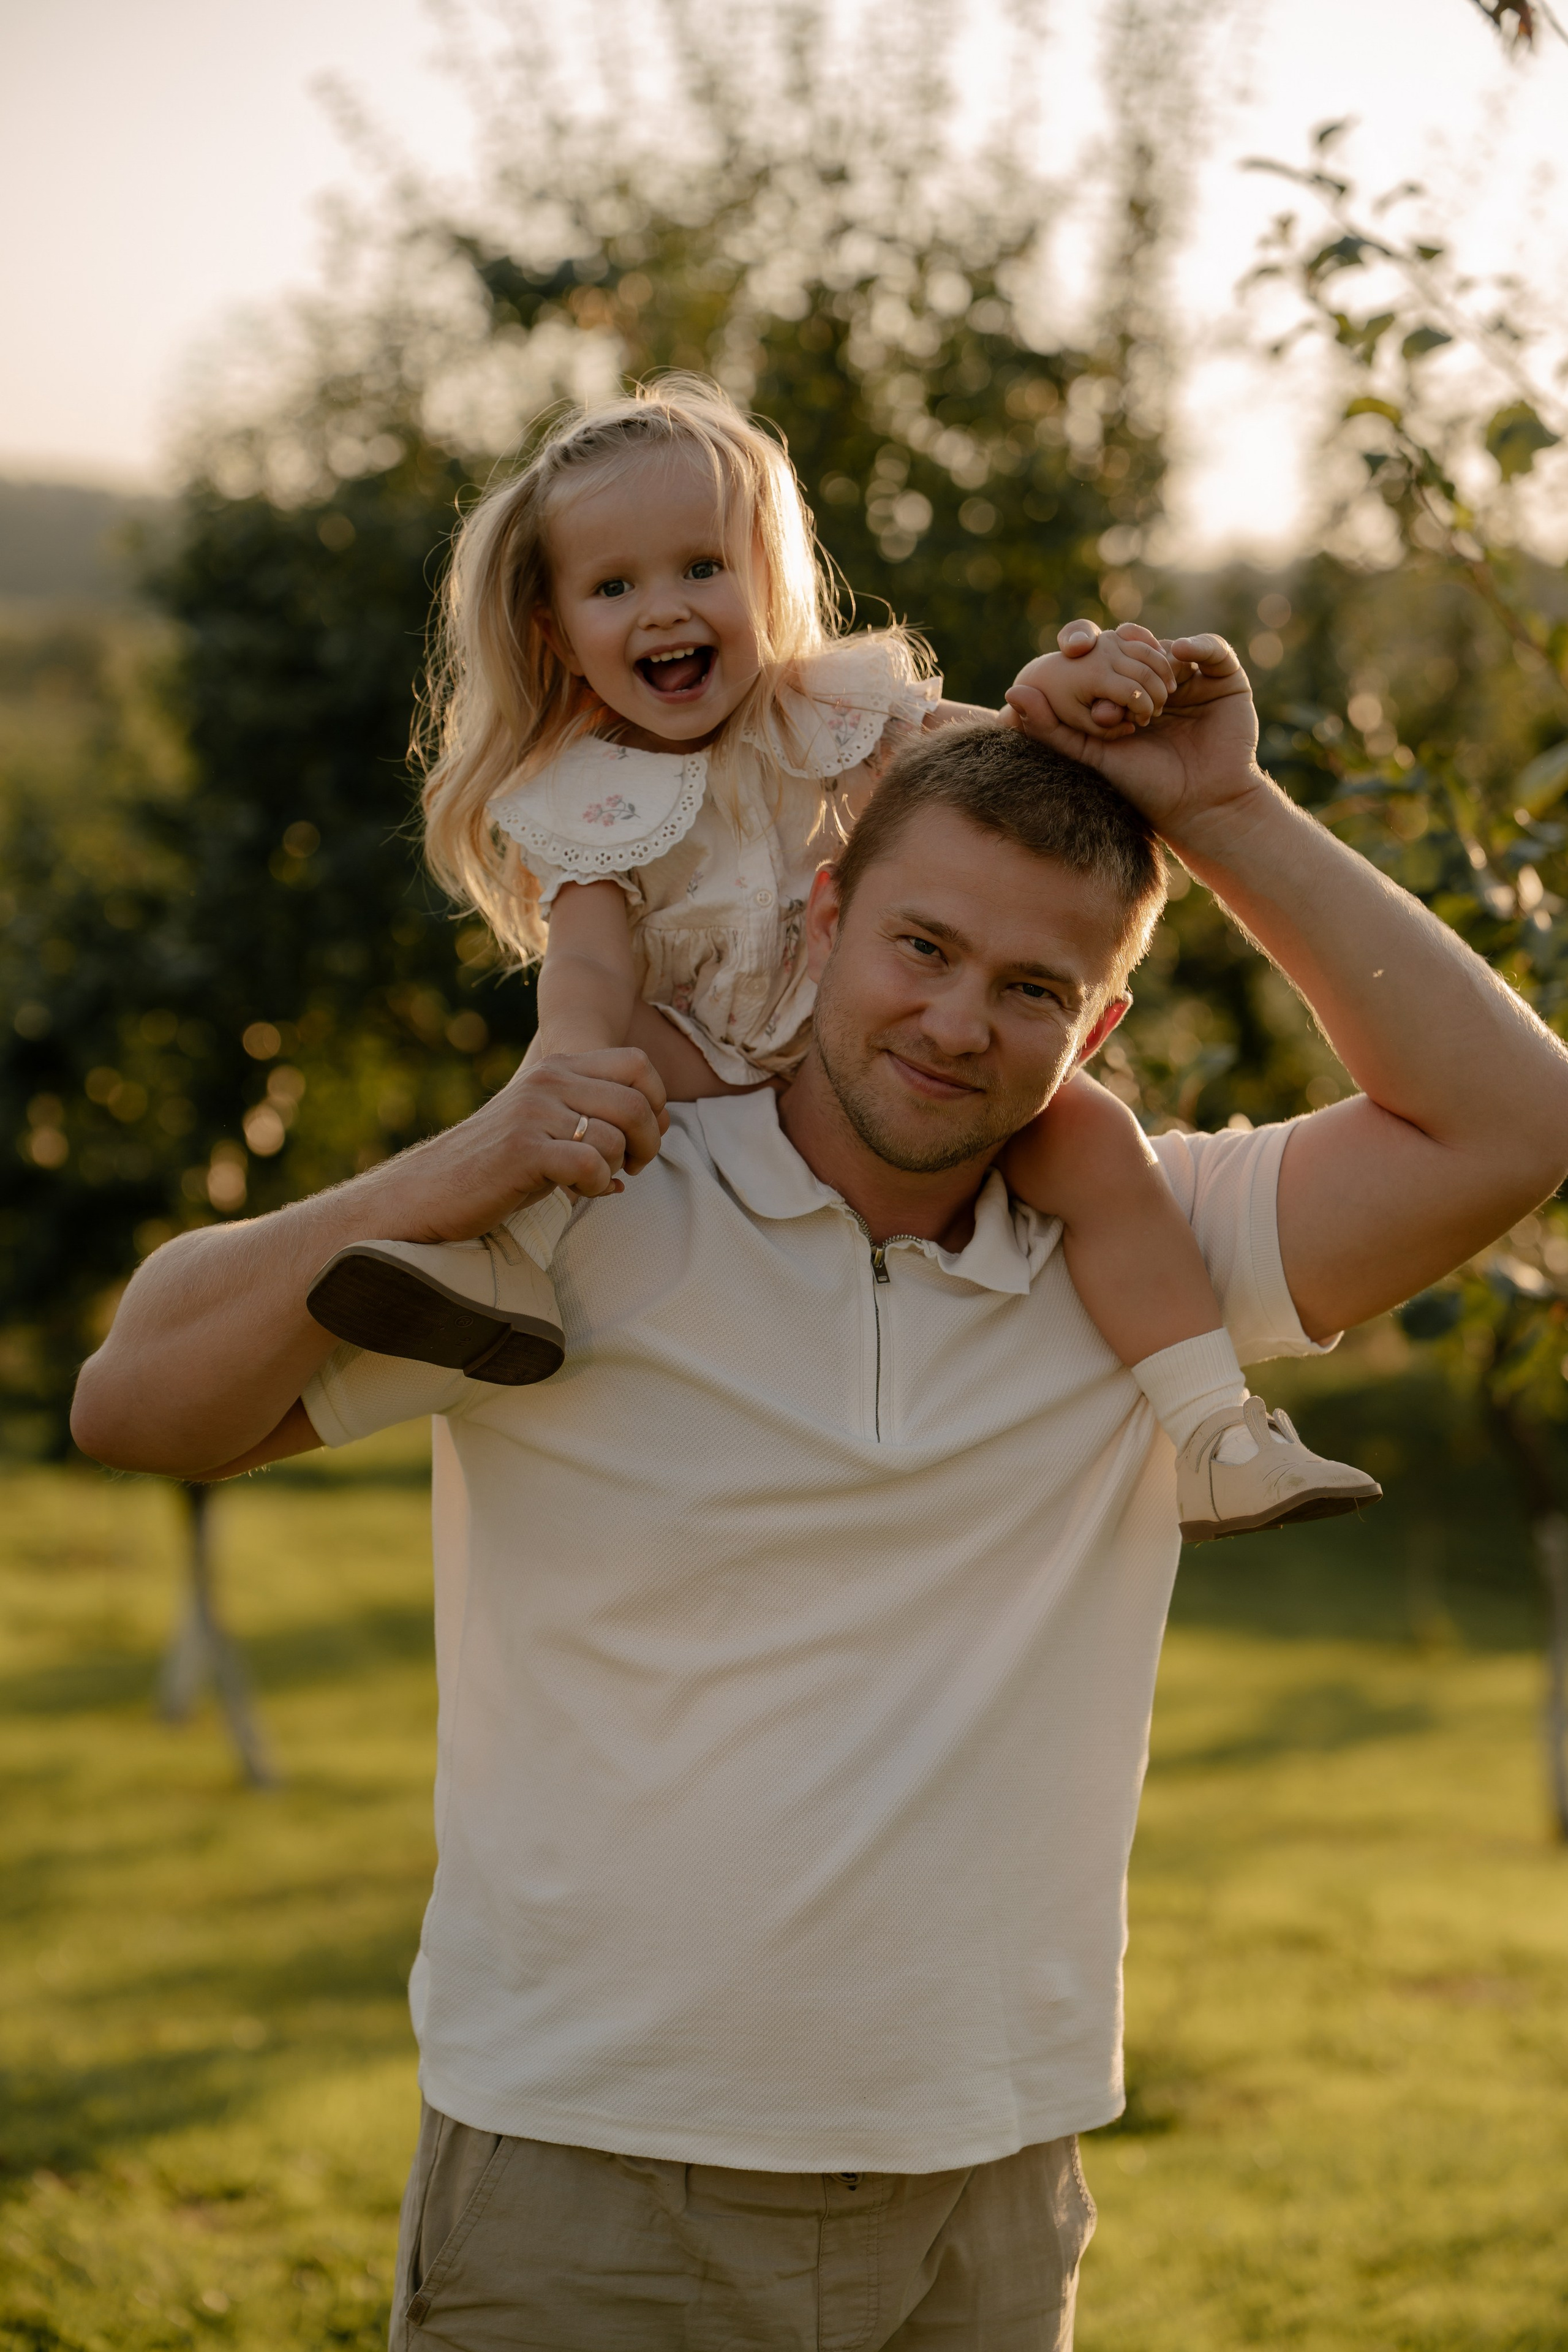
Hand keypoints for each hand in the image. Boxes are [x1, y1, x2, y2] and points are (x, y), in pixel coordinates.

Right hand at [374, 1047, 669, 1244]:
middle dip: (648, 1143)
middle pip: (637, 1101)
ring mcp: (533, 1111)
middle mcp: (547, 1080)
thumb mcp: (544, 1131)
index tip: (643, 1139)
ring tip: (592, 1182)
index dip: (656, 1103)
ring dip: (616, 1168)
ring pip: (616, 1135)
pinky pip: (590, 1163)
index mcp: (555, 1067)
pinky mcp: (523, 1148)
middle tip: (632, 1169)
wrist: (427, 1192)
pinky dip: (595, 1185)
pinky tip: (577, 1193)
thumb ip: (590, 1122)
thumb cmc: (493, 1169)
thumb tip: (647, 1141)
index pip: (637, 1064)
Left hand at [1004, 631, 1263, 849]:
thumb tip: (1012, 692)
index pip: (1104, 655)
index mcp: (1123, 695)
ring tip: (1152, 684)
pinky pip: (1212, 650)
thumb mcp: (1090, 755)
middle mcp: (1156, 683)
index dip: (1088, 642)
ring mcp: (1192, 680)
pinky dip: (1197, 645)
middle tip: (1110, 656)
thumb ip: (1050, 728)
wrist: (1199, 807)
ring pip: (1169, 645)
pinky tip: (1179, 653)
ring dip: (1157, 655)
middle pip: (1136, 645)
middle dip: (1122, 650)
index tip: (1073, 647)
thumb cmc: (1143, 787)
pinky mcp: (1225, 681)